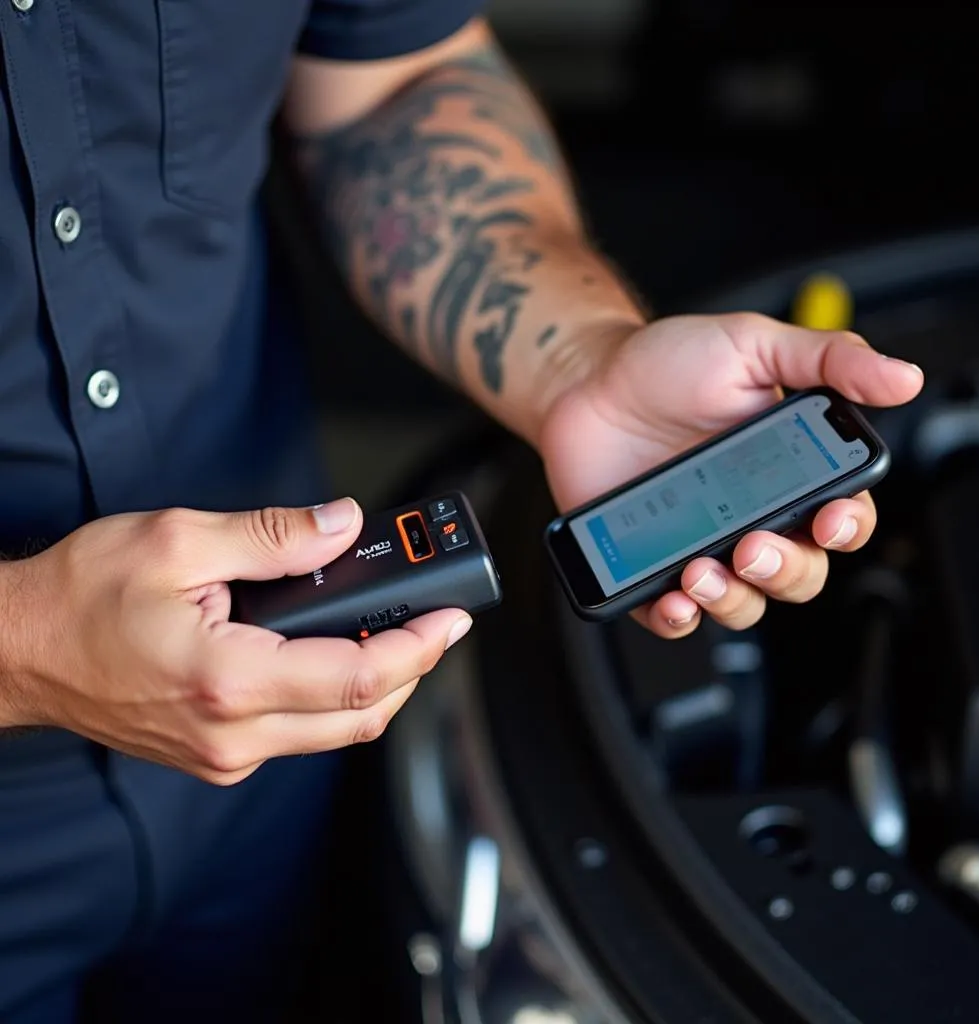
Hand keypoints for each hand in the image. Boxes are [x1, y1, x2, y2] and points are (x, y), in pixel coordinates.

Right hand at [0, 498, 471, 783]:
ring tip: (400, 631)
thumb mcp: (179, 540)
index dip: (418, 648)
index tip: (452, 619)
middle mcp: (232, 733)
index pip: (356, 678)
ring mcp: (225, 753)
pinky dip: (337, 697)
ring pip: (335, 731)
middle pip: (361, 717)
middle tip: (438, 623)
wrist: (20, 652)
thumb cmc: (82, 598)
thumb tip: (341, 525)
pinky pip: (302, 733)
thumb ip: (272, 536)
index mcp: (228, 679)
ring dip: (379, 685)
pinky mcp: (217, 754)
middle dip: (414, 669)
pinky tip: (344, 655)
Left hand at [538, 313, 923, 637]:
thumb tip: (903, 376)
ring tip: (703, 571)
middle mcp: (753, 515)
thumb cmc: (666, 363)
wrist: (584, 382)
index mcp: (791, 469)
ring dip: (733, 598)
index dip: (846, 527)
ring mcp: (704, 544)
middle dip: (784, 570)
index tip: (829, 519)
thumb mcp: (752, 346)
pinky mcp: (654, 566)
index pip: (843, 516)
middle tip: (752, 546)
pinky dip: (679, 617)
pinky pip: (676, 613)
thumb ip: (827, 358)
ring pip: (744, 601)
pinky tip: (674, 600)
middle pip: (798, 572)